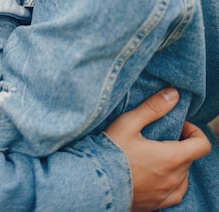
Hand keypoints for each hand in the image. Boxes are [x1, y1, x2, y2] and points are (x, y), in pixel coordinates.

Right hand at [106, 88, 210, 210]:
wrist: (94, 182)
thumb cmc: (110, 151)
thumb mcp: (129, 122)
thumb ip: (153, 107)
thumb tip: (173, 94)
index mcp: (170, 157)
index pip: (202, 145)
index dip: (194, 132)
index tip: (179, 126)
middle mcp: (173, 178)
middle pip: (190, 158)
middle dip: (181, 144)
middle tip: (162, 136)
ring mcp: (165, 194)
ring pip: (184, 176)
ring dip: (177, 164)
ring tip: (158, 155)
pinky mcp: (157, 204)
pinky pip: (176, 194)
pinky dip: (174, 182)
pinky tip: (159, 175)